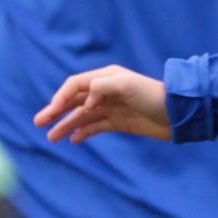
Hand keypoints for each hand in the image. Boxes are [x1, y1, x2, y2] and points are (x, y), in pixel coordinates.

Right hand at [34, 65, 171, 142]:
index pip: (75, 85)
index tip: (52, 111)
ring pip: (83, 116)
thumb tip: (85, 102)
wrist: (179, 114)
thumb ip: (102, 88)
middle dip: (56, 111)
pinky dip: (84, 132)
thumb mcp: (128, 86)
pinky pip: (96, 126)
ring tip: (52, 137)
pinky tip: (73, 139)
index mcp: (106, 78)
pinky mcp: (120, 122)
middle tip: (39, 123)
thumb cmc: (154, 96)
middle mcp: (106, 91)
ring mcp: (112, 107)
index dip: (61, 97)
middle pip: (75, 101)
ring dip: (67, 125)